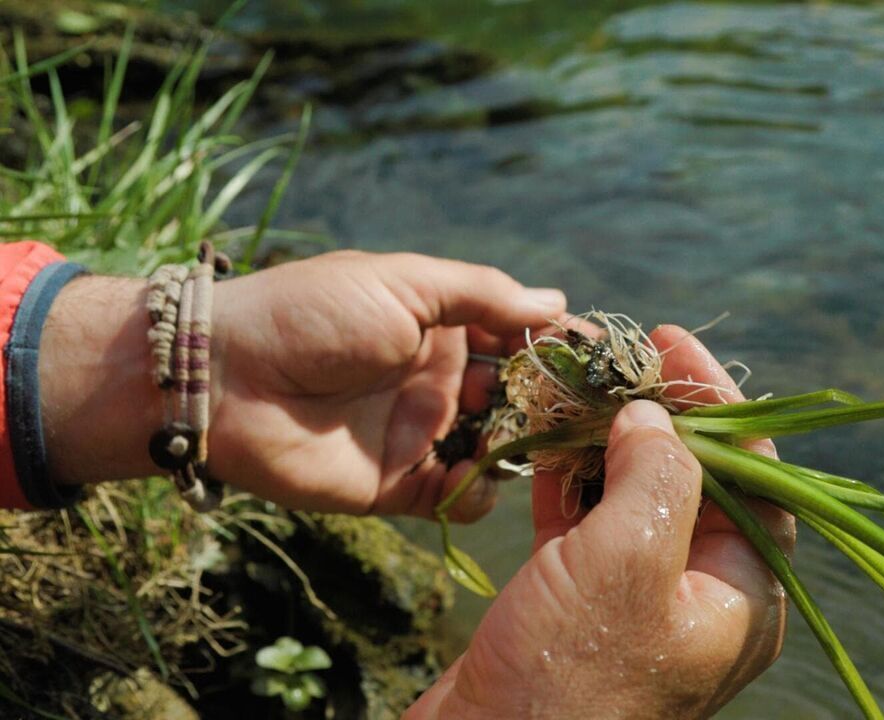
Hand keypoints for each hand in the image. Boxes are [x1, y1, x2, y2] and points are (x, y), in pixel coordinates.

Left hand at [39, 251, 564, 519]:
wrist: (222, 378)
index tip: (601, 356)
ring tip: (531, 440)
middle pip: (515, 396)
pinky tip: (479, 473)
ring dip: (520, 445)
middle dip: (549, 401)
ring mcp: (418, 433)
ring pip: (494, 449)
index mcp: (440, 327)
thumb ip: (484, 295)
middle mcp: (437, 380)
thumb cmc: (312, 313)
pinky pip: (453, 496)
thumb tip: (558, 302)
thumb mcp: (403, 284)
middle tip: (580, 409)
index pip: (516, 337)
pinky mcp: (395, 484)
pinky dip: (477, 491)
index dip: (557, 346)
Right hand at [405, 326, 793, 718]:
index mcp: (742, 593)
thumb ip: (658, 475)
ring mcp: (635, 602)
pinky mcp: (575, 607)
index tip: (672, 345)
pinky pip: (582, 526)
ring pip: (631, 497)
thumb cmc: (571, 679)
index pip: (753, 473)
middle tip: (620, 356)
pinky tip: (543, 436)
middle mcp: (699, 595)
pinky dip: (564, 479)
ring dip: (603, 438)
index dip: (719, 402)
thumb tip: (655, 417)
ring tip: (575, 384)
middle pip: (693, 478)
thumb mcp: (631, 560)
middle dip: (656, 413)